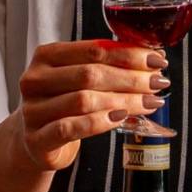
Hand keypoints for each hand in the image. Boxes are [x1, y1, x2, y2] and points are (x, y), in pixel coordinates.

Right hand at [18, 40, 168, 173]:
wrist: (36, 142)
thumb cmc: (64, 104)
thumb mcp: (79, 79)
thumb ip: (107, 66)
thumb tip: (151, 60)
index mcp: (46, 56)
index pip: (94, 49)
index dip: (129, 54)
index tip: (157, 60)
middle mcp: (35, 80)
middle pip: (91, 74)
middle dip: (131, 78)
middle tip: (158, 83)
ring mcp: (33, 110)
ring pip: (84, 100)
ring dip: (124, 100)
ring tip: (150, 102)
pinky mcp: (37, 139)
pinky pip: (71, 128)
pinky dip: (100, 122)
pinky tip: (121, 118)